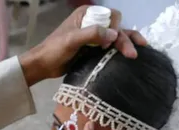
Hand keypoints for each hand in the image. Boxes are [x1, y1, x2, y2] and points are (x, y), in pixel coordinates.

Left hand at [20, 5, 147, 84]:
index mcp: (87, 14)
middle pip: (116, 27)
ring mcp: (93, 36)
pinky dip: (119, 52)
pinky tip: (128, 58)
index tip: (109, 42)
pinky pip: (110, 48)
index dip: (115, 27)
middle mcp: (92, 22)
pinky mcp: (93, 49)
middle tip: (132, 54)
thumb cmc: (54, 50)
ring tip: (136, 55)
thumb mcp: (71, 40)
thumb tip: (115, 34)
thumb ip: (92, 34)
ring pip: (116, 37)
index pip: (111, 15)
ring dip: (126, 45)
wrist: (43, 66)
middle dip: (125, 39)